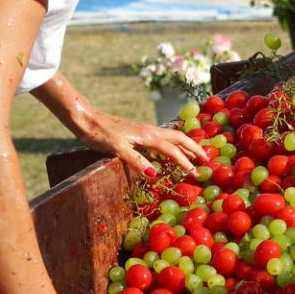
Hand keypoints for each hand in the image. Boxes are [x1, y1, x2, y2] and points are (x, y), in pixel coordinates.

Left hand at [75, 107, 203, 178]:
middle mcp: (151, 131)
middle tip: (207, 159)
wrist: (87, 119)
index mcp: (149, 136)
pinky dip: (174, 145)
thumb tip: (155, 175)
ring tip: (195, 155)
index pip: (174, 151)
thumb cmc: (101, 134)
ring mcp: (146, 130)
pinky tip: (171, 150)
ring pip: (173, 137)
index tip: (197, 174)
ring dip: (186, 146)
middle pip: (180, 138)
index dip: (186, 163)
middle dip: (195, 149)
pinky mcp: (140, 132)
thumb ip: (136, 161)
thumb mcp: (117, 149)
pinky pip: (164, 138)